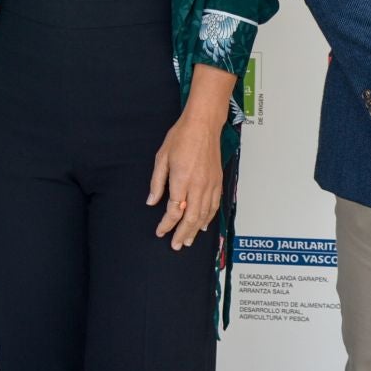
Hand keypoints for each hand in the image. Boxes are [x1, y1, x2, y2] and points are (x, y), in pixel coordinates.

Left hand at [147, 117, 224, 250]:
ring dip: (195, 230)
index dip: (166, 224)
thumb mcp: (162, 157)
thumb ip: (157, 182)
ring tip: (187, 241)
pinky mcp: (218, 182)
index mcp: (181, 178)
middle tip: (175, 245)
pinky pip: (214, 206)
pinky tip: (202, 225)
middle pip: (190, 217)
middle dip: (182, 233)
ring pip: (204, 214)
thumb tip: (152, 201)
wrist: (204, 124)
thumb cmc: (181, 136)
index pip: (174, 209)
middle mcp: (198, 184)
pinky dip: (208, 218)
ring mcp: (210, 184)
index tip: (160, 231)